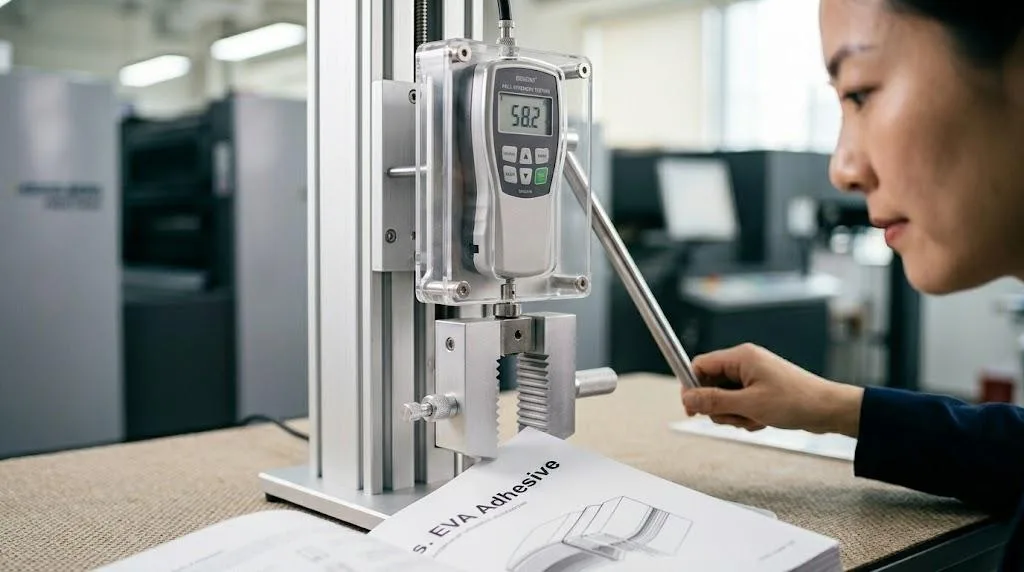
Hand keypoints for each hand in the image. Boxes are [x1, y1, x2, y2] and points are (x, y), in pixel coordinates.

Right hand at [680, 344, 863, 436]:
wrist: (828, 410)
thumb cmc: (795, 402)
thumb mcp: (749, 405)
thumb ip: (714, 401)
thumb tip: (687, 399)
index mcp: (741, 357)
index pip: (700, 365)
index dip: (691, 387)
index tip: (692, 409)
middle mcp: (745, 363)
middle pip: (710, 384)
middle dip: (718, 407)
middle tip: (735, 417)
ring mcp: (753, 377)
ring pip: (724, 398)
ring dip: (734, 414)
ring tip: (755, 419)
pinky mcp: (760, 389)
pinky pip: (739, 404)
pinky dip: (746, 416)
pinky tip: (762, 421)